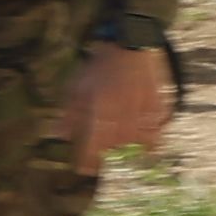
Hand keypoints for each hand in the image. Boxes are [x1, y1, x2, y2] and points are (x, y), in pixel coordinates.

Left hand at [65, 42, 176, 176]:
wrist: (129, 45)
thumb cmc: (98, 68)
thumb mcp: (76, 88)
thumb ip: (69, 114)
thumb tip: (58, 136)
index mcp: (100, 107)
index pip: (93, 143)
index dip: (88, 160)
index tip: (83, 170)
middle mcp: (122, 111)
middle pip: (114, 144)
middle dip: (105, 153)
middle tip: (99, 158)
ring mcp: (142, 109)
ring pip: (135, 140)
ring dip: (126, 148)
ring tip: (120, 151)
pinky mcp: (157, 105)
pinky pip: (156, 130)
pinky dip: (151, 141)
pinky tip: (147, 148)